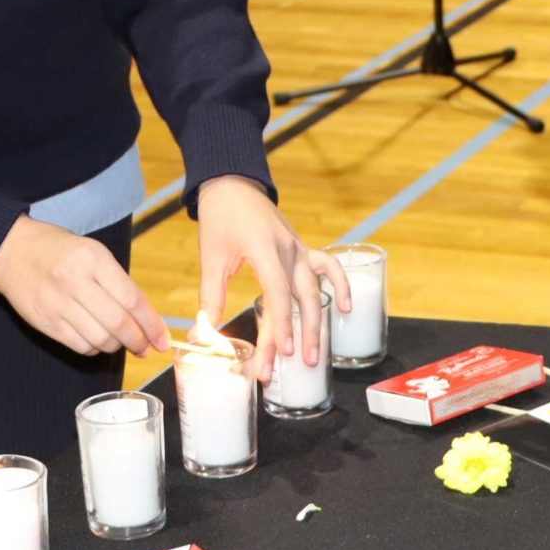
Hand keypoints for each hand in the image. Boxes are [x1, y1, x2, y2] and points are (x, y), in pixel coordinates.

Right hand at [0, 216, 167, 358]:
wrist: (11, 251)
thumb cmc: (58, 250)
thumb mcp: (93, 252)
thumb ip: (118, 282)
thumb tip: (146, 319)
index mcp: (93, 259)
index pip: (132, 300)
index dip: (152, 324)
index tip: (163, 339)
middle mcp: (75, 281)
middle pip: (119, 323)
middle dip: (139, 341)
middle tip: (147, 347)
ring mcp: (58, 304)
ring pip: (100, 339)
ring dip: (118, 346)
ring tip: (122, 343)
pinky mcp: (45, 322)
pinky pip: (80, 346)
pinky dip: (96, 349)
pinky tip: (99, 341)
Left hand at [195, 175, 348, 383]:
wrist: (233, 184)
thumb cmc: (220, 219)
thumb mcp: (211, 258)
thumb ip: (210, 297)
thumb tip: (203, 334)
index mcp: (262, 248)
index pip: (277, 292)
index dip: (281, 323)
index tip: (281, 351)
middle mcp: (287, 249)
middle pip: (299, 298)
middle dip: (299, 334)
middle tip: (297, 364)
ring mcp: (298, 248)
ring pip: (315, 289)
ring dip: (317, 322)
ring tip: (316, 355)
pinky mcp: (302, 248)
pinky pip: (328, 267)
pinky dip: (341, 285)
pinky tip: (346, 308)